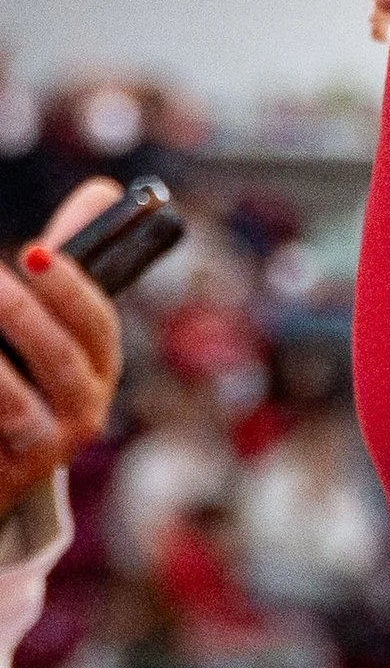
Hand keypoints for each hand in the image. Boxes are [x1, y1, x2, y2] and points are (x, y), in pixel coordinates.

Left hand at [1, 179, 123, 527]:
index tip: (30, 254)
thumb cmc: (22, 379)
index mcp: (99, 365)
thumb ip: (66, 262)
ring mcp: (47, 450)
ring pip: (16, 403)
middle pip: (61, 358)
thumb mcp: (47, 321)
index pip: (96, 322)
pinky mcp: (10, 477)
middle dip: (21, 316)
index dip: (68, 287)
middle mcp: (85, 411)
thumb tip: (102, 190)